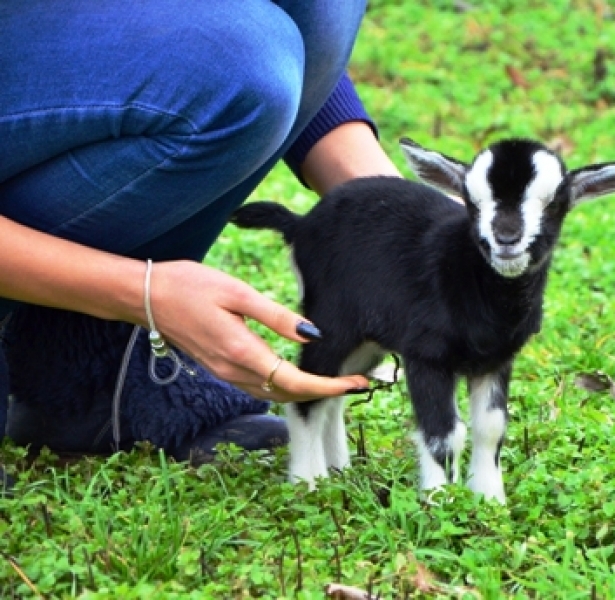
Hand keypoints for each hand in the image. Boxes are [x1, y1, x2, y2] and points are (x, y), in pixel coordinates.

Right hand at [147, 260, 368, 402]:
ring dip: (308, 392)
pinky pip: (261, 388)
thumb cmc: (190, 286)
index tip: (359, 384)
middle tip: (359, 383)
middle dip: (326, 392)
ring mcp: (226, 373)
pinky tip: (302, 376)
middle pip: (289, 394)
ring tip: (339, 381)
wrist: (145, 296)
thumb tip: (312, 335)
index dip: (330, 386)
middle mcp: (234, 371)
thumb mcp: (237, 292)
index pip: (296, 382)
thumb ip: (276, 316)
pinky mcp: (221, 369)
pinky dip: (287, 387)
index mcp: (242, 352)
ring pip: (275, 394)